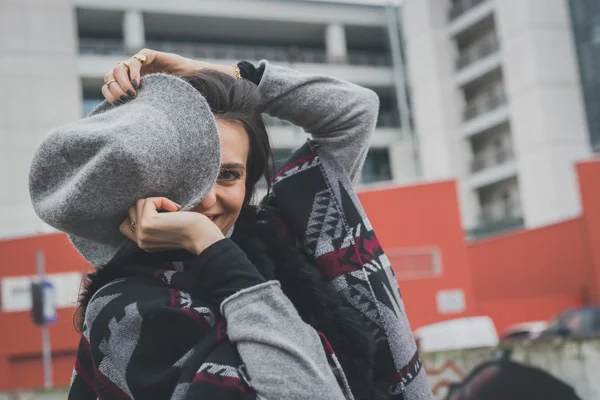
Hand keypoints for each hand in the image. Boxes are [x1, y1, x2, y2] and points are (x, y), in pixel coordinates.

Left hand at [101, 48, 235, 104]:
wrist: (194, 84)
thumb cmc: (175, 101)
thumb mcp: (153, 108)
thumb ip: (140, 112)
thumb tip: (123, 132)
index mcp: (127, 84)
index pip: (108, 85)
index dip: (109, 94)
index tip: (119, 104)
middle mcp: (131, 73)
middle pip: (110, 75)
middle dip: (115, 88)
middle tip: (125, 99)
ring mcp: (139, 63)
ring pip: (118, 67)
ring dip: (122, 81)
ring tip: (132, 93)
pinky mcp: (149, 55)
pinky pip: (135, 60)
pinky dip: (133, 71)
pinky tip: (138, 83)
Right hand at [119, 197, 224, 255]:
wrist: (202, 236)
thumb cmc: (190, 229)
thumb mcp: (164, 228)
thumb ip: (150, 223)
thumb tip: (140, 204)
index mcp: (143, 244)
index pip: (126, 225)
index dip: (140, 213)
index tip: (161, 214)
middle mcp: (139, 241)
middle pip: (132, 210)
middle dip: (150, 206)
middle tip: (170, 212)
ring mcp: (142, 232)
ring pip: (139, 204)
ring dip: (158, 202)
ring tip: (174, 211)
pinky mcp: (147, 223)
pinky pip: (148, 201)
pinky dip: (162, 200)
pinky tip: (175, 209)